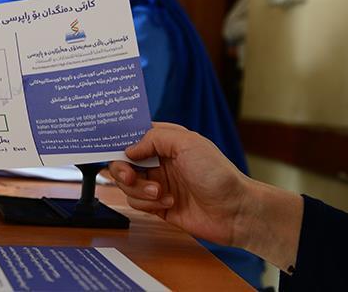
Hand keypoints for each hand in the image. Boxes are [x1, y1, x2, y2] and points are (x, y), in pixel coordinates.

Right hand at [109, 122, 302, 270]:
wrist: (235, 211)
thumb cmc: (218, 174)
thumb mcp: (187, 143)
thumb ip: (154, 138)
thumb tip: (128, 149)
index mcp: (167, 141)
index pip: (133, 136)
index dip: (120, 142)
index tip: (112, 149)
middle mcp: (160, 161)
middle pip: (123, 162)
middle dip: (122, 170)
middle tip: (131, 176)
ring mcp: (158, 183)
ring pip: (127, 185)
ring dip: (139, 190)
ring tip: (161, 192)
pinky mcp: (158, 205)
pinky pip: (136, 203)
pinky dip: (147, 204)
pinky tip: (169, 202)